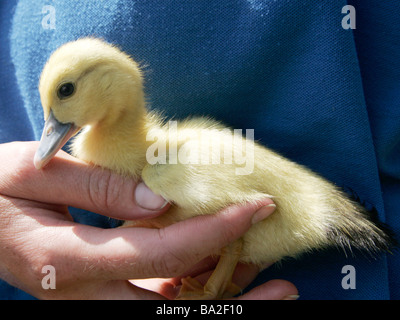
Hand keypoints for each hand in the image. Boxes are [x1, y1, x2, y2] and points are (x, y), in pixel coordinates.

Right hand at [0, 141, 296, 298]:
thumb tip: (163, 202)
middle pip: (171, 309)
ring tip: (264, 281)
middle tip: (283, 288)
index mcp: (67, 260)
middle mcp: (84, 295)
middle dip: (232, 301)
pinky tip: (218, 272)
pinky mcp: (98, 295)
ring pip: (166, 312)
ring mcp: (92, 302)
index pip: (161, 252)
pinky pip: (153, 300)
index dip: (214, 232)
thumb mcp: (38, 172)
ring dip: (218, 299)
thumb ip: (101, 186)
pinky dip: (191, 289)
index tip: (255, 209)